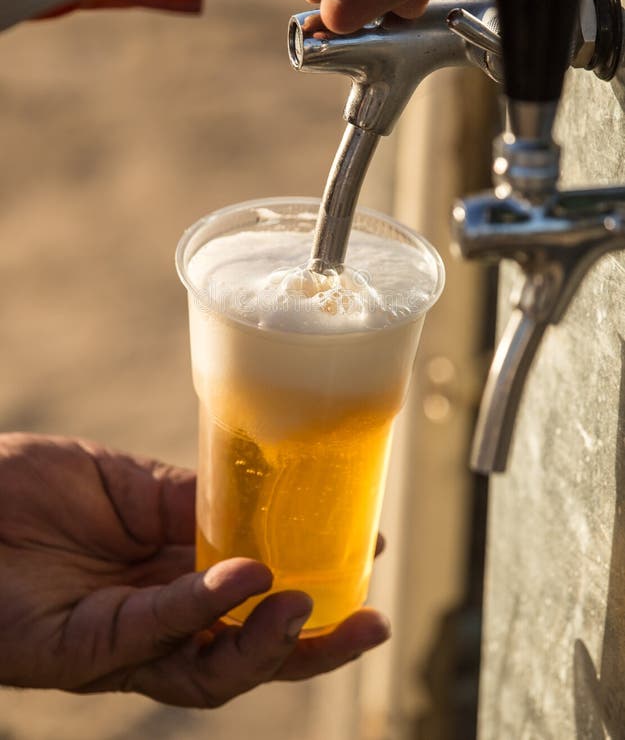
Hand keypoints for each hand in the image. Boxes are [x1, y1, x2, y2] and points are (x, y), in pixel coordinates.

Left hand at [0, 433, 388, 705]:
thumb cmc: (30, 488)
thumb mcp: (129, 483)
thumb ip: (190, 500)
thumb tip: (266, 498)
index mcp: (171, 577)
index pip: (254, 599)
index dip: (312, 586)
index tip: (368, 554)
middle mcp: (155, 620)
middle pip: (245, 653)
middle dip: (312, 646)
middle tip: (371, 622)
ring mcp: (120, 642)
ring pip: (209, 669)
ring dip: (267, 643)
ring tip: (309, 604)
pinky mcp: (80, 650)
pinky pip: (153, 634)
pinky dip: (203, 607)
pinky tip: (245, 577)